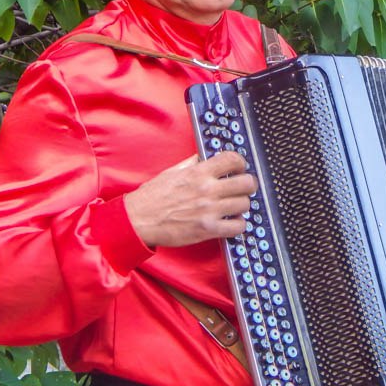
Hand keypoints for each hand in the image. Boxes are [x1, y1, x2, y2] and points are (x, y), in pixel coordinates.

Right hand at [124, 151, 257, 247]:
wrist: (137, 221)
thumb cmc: (152, 197)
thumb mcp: (172, 172)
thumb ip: (192, 163)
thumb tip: (205, 156)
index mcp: (198, 173)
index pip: (232, 160)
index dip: (240, 163)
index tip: (239, 168)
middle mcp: (207, 190)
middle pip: (247, 183)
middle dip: (247, 184)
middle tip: (242, 188)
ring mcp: (209, 210)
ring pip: (245, 204)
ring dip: (242, 205)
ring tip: (234, 206)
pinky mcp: (208, 229)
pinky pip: (238, 226)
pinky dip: (238, 224)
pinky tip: (231, 222)